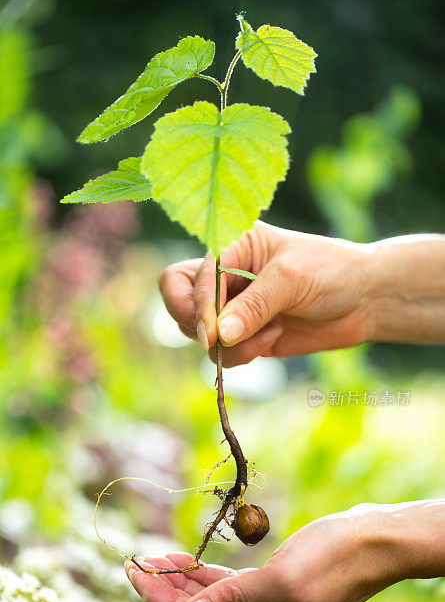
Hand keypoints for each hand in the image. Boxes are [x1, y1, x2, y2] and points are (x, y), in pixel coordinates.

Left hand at [124, 501, 443, 601]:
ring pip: (214, 601)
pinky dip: (208, 575)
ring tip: (153, 558)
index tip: (136, 574)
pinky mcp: (275, 588)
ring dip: (185, 581)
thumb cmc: (334, 559)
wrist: (375, 541)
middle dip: (167, 592)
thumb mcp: (281, 581)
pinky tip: (187, 561)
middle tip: (136, 564)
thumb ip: (232, 601)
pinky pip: (231, 588)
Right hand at [158, 220, 373, 365]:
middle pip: (180, 302)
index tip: (212, 333)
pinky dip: (242, 355)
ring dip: (228, 344)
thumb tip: (218, 335)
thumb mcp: (291, 279)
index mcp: (230, 246)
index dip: (198, 306)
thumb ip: (253, 306)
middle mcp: (225, 276)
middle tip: (218, 341)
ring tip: (269, 334)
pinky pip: (224, 353)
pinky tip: (273, 340)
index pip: (189, 277)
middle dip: (197, 325)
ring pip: (199, 334)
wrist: (366, 299)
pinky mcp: (245, 336)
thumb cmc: (332, 271)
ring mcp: (233, 308)